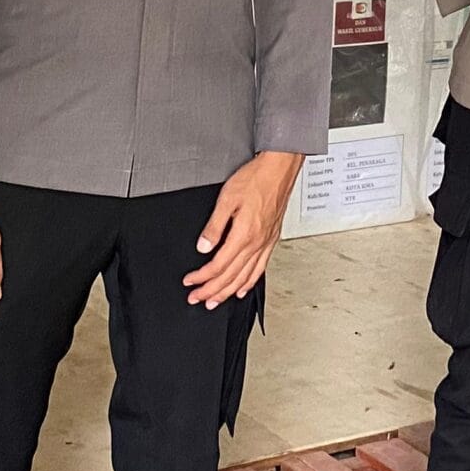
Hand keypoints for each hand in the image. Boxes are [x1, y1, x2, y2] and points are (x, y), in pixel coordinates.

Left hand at [183, 151, 302, 308]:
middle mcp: (256, 243)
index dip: (202, 278)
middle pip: (230, 277)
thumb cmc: (255, 179)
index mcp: (244, 235)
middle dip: (211, 291)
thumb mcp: (227, 199)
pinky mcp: (272, 239)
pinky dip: (249, 282)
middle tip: (196, 298)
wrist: (279, 169)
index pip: (218, 266)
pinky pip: (261, 268)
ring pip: (245, 277)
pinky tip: (243, 287)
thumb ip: (214, 226)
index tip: (190, 282)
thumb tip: (203, 247)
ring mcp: (265, 243)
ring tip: (215, 301)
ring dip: (228, 292)